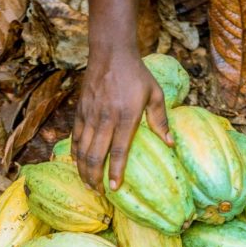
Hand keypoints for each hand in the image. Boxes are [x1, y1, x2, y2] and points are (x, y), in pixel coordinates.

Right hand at [74, 49, 170, 191]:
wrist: (111, 53)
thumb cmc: (136, 74)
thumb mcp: (155, 93)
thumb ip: (160, 119)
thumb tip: (170, 143)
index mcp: (126, 116)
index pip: (118, 151)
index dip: (115, 172)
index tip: (114, 188)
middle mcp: (105, 118)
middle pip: (95, 155)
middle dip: (94, 178)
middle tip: (99, 193)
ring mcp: (90, 115)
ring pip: (82, 149)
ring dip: (83, 170)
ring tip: (88, 184)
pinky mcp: (80, 111)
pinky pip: (75, 137)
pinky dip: (75, 153)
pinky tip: (78, 164)